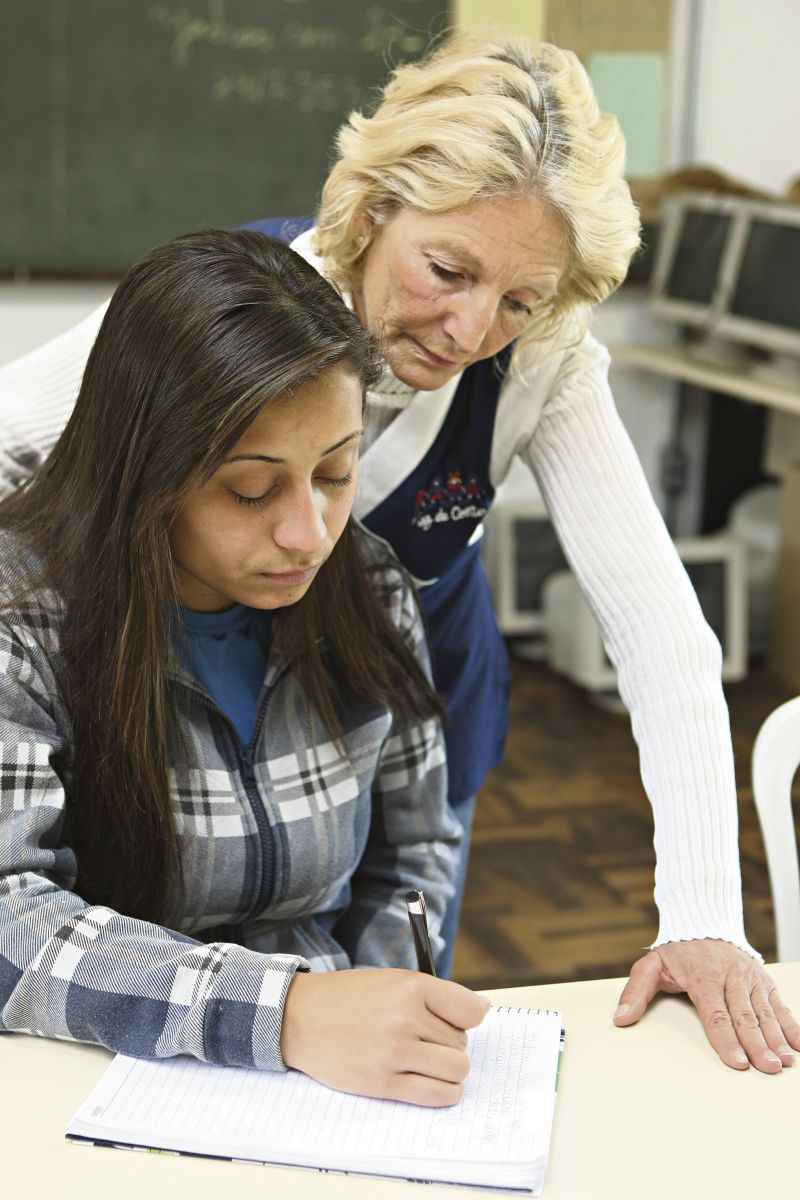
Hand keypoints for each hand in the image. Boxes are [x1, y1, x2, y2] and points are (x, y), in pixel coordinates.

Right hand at [281, 968, 490, 1104]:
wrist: (301, 1018)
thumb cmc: (350, 998)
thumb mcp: (393, 981)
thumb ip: (434, 995)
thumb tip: (482, 1010)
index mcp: (411, 987)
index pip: (470, 1010)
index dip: (470, 1018)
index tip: (461, 1022)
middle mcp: (406, 1018)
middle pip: (462, 1042)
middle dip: (452, 1044)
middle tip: (430, 1041)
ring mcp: (395, 1052)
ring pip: (456, 1069)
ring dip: (451, 1070)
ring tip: (434, 1063)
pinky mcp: (383, 1083)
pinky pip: (436, 1095)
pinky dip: (446, 1093)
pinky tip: (438, 1085)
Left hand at [614, 939, 799, 1071]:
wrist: (703, 919)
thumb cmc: (677, 950)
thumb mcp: (651, 965)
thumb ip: (636, 991)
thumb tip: (621, 1019)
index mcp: (703, 976)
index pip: (716, 1014)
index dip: (727, 1040)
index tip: (736, 1062)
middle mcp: (730, 976)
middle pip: (745, 1016)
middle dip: (757, 1045)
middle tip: (767, 1068)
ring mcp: (749, 977)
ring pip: (764, 1012)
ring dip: (777, 1038)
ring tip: (785, 1062)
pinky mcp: (762, 979)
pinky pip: (778, 1003)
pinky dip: (791, 1024)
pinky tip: (799, 1045)